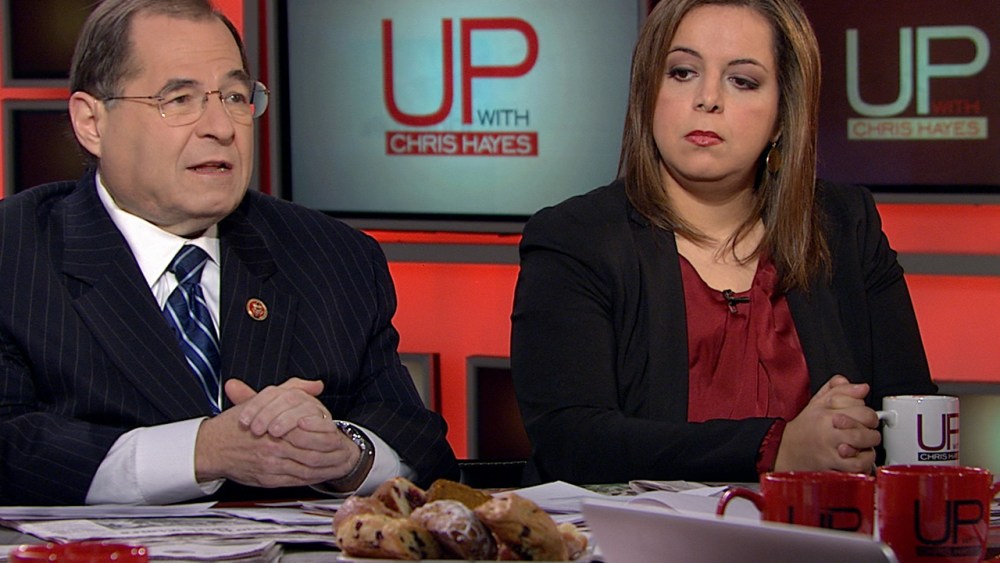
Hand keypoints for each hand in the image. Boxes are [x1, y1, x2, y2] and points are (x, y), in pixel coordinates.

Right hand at [193, 379, 360, 487]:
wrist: (210, 447)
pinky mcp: (267, 480)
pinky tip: (321, 475)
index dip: (330, 438)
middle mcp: (274, 449)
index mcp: (275, 428)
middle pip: (313, 455)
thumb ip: (292, 389)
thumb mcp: (263, 399)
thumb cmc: (235, 423)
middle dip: (334, 457)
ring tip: (341, 466)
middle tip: (349, 455)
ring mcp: (271, 467)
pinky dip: (311, 479)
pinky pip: (295, 481)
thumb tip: (316, 385)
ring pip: (307, 471)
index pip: (311, 435)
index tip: (342, 437)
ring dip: (326, 470)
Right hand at [774, 375, 880, 472]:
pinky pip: (858, 464)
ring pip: (864, 441)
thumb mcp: (817, 403)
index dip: (866, 410)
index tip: (862, 416)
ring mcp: (831, 448)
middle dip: (871, 425)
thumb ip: (840, 391)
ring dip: (870, 443)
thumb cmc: (804, 429)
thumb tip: (862, 388)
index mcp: (826, 411)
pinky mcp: (832, 466)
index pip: (860, 404)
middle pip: (865, 419)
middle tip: (866, 430)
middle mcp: (828, 428)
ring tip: (863, 444)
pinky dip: (864, 462)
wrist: (786, 451)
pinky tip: (858, 457)